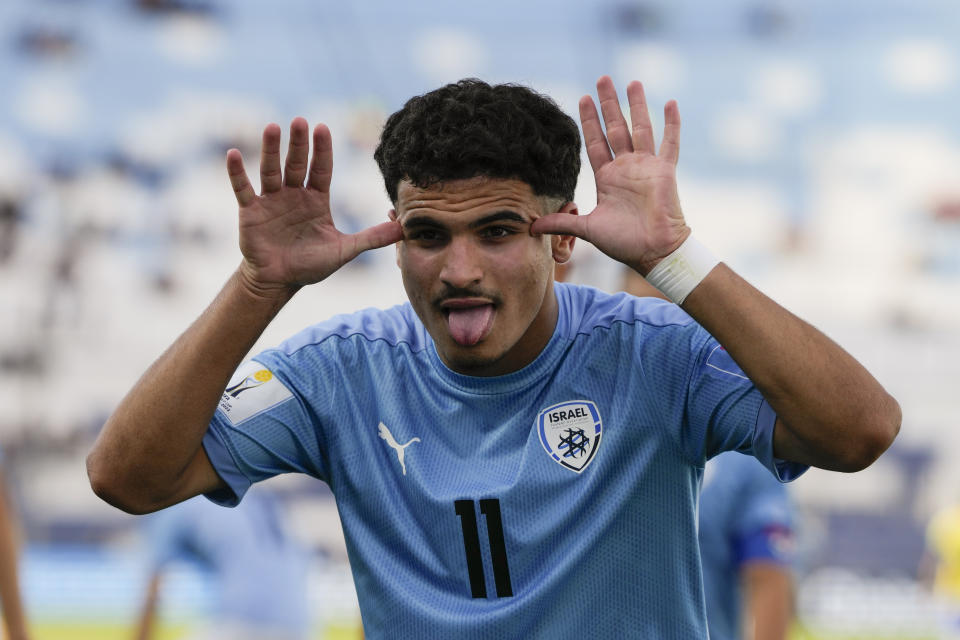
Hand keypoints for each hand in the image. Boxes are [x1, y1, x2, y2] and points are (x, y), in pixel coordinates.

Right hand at [226, 118, 401, 295]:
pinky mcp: (250, 211)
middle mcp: (293, 194)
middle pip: (296, 164)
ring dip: (270, 150)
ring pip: (271, 170)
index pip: (321, 169)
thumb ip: (372, 238)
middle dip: (298, 143)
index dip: (322, 150)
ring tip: (272, 127)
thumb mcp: (345, 251)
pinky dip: (237, 173)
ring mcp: (271, 201)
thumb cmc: (311, 265)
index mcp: (316, 199)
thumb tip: (405, 229)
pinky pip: (243, 189)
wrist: (279, 281)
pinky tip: (233, 154)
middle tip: (300, 121)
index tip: (323, 127)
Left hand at [531, 76, 689, 274]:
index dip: (588, 121)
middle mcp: (626, 167)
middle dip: (608, 103)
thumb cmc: (624, 243)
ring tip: (632, 81)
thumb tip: (530, 226)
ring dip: (637, 104)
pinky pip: (670, 143)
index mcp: (607, 177)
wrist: (653, 252)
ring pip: (641, 127)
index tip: (582, 98)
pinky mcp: (665, 171)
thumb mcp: (587, 229)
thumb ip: (560, 223)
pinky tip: (671, 102)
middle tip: (602, 78)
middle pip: (615, 127)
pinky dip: (672, 123)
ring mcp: (646, 166)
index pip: (594, 142)